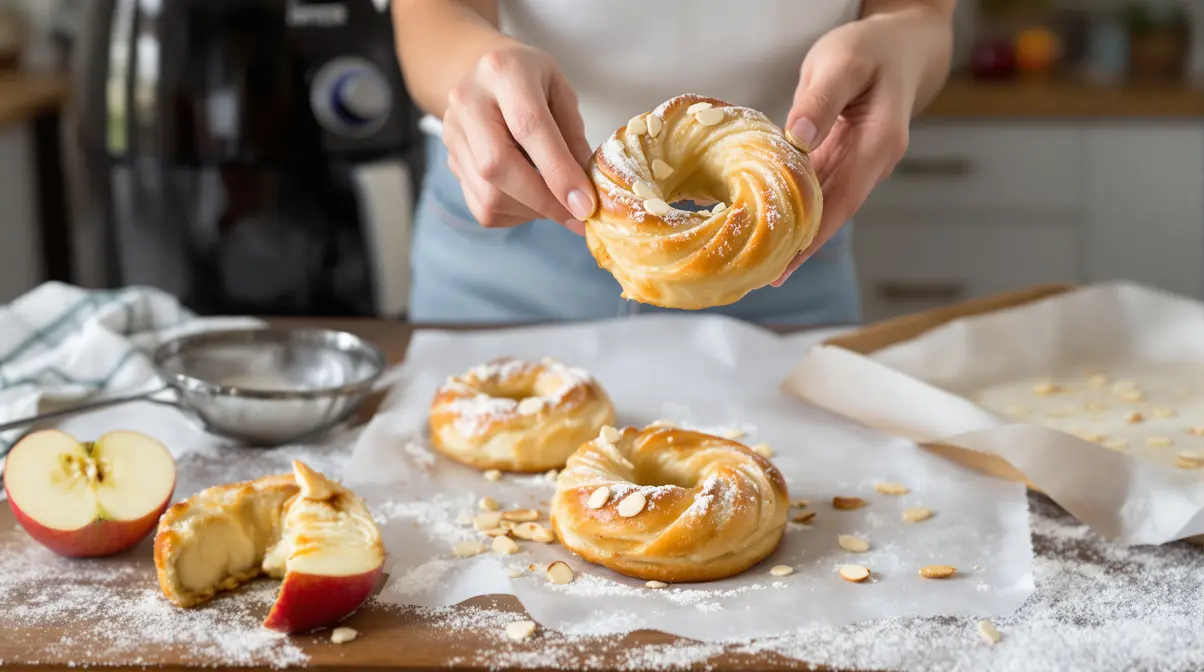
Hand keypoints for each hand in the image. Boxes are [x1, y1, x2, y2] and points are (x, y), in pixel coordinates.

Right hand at [443, 44, 596, 233]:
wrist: (485, 77)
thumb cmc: (532, 82)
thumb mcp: (562, 91)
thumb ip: (573, 136)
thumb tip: (584, 189)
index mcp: (503, 72)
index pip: (529, 126)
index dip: (558, 171)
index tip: (585, 204)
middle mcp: (468, 102)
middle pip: (497, 165)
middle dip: (543, 200)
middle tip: (577, 217)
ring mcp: (453, 135)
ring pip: (488, 195)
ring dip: (531, 211)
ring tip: (557, 203)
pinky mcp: (451, 162)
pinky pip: (481, 206)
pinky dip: (515, 214)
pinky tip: (532, 200)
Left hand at [772, 6, 951, 285]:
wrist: (902, 45)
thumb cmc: (873, 50)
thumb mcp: (843, 63)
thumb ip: (821, 100)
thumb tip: (799, 140)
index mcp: (878, 144)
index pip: (842, 202)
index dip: (813, 237)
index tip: (785, 265)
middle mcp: (872, 163)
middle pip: (833, 215)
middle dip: (799, 247)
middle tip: (759, 275)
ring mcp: (860, 164)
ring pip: (825, 207)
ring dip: (797, 232)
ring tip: (760, 261)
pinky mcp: (845, 158)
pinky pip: (819, 189)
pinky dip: (796, 206)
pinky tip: (771, 222)